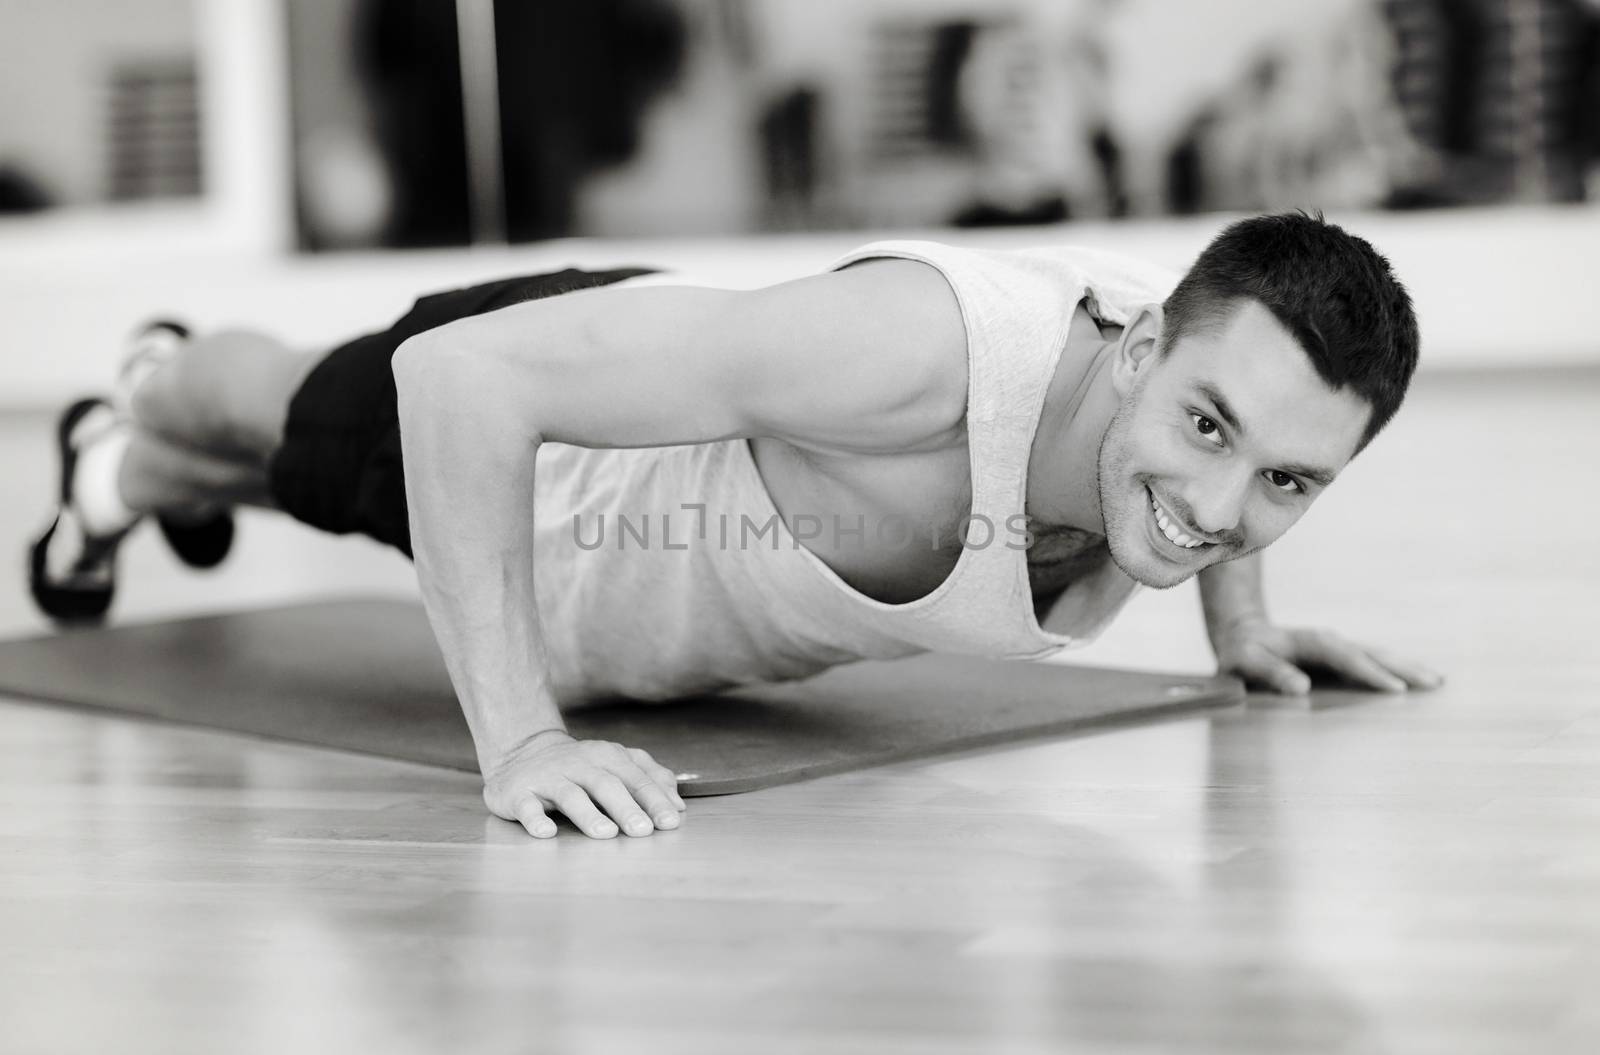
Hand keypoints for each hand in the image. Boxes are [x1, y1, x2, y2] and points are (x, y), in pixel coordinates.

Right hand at [482, 730, 686, 838]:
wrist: (522, 753)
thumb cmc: (581, 766)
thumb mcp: (617, 764)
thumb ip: (650, 779)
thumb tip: (678, 806)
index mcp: (607, 757)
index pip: (635, 778)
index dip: (654, 799)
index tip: (670, 822)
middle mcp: (579, 764)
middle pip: (606, 784)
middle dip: (626, 808)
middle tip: (644, 831)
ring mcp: (548, 777)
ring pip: (570, 794)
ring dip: (588, 814)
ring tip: (606, 834)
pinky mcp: (520, 793)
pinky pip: (527, 806)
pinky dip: (536, 819)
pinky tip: (547, 833)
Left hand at [1210, 618, 1443, 695]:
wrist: (1243, 637)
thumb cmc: (1241, 655)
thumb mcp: (1244, 663)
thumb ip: (1269, 673)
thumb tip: (1301, 688)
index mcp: (1307, 641)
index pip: (1343, 656)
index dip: (1369, 672)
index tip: (1396, 689)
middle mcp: (1329, 642)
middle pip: (1370, 652)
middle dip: (1402, 667)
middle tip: (1434, 683)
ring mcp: (1338, 649)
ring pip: (1377, 656)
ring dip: (1406, 667)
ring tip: (1438, 682)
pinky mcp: (1342, 660)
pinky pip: (1373, 664)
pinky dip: (1397, 671)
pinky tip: (1418, 682)